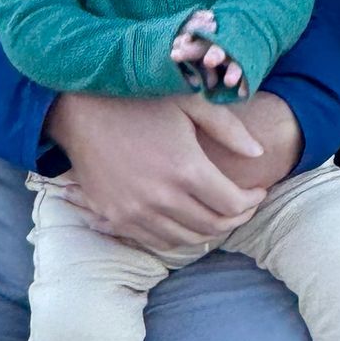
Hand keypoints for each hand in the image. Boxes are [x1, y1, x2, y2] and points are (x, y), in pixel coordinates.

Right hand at [51, 89, 265, 247]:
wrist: (81, 110)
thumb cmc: (139, 100)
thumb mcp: (189, 102)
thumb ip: (228, 128)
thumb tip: (259, 153)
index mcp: (186, 169)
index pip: (232, 204)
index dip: (252, 202)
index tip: (258, 190)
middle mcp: (162, 198)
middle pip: (212, 226)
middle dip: (236, 219)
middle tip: (245, 205)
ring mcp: (136, 212)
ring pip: (186, 239)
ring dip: (209, 232)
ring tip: (219, 214)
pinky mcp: (115, 217)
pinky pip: (156, 241)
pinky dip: (178, 237)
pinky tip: (187, 220)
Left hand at [171, 10, 246, 96]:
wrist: (254, 30)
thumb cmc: (217, 40)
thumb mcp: (203, 40)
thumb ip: (190, 47)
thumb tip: (172, 54)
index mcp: (210, 37)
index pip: (198, 39)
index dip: (188, 46)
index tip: (176, 53)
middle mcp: (225, 45)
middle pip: (219, 48)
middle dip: (215, 54)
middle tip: (208, 62)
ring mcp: (239, 55)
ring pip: (236, 63)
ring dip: (233, 72)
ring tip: (228, 82)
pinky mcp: (251, 64)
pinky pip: (249, 75)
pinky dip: (246, 83)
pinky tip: (241, 93)